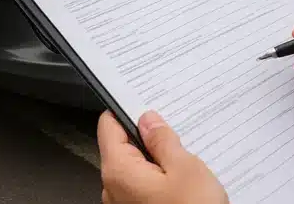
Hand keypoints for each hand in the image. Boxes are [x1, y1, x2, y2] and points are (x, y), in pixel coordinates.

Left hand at [98, 110, 227, 203]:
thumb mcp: (185, 168)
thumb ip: (163, 140)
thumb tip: (149, 121)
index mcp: (117, 171)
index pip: (107, 126)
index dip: (126, 111)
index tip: (144, 104)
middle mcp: (113, 190)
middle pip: (122, 148)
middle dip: (147, 140)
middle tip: (174, 136)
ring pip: (135, 171)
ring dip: (156, 163)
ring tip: (184, 163)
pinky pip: (143, 190)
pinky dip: (159, 182)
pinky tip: (182, 185)